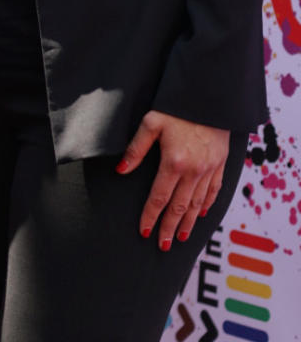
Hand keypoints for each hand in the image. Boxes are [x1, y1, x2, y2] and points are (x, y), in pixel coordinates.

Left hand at [117, 110, 229, 248]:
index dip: (150, 217)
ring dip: (189, 223)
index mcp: (174, 162)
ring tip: (181, 238)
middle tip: (163, 245)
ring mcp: (210, 168)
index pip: (159, 198)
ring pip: (198, 203)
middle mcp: (194, 170)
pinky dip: (207, 205)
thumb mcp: (151, 123)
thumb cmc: (177, 107)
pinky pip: (214, 190)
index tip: (144, 232)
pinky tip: (202, 215)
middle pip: (180, 207)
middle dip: (170, 228)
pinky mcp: (220, 163)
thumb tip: (120, 170)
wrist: (210, 96)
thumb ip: (136, 149)